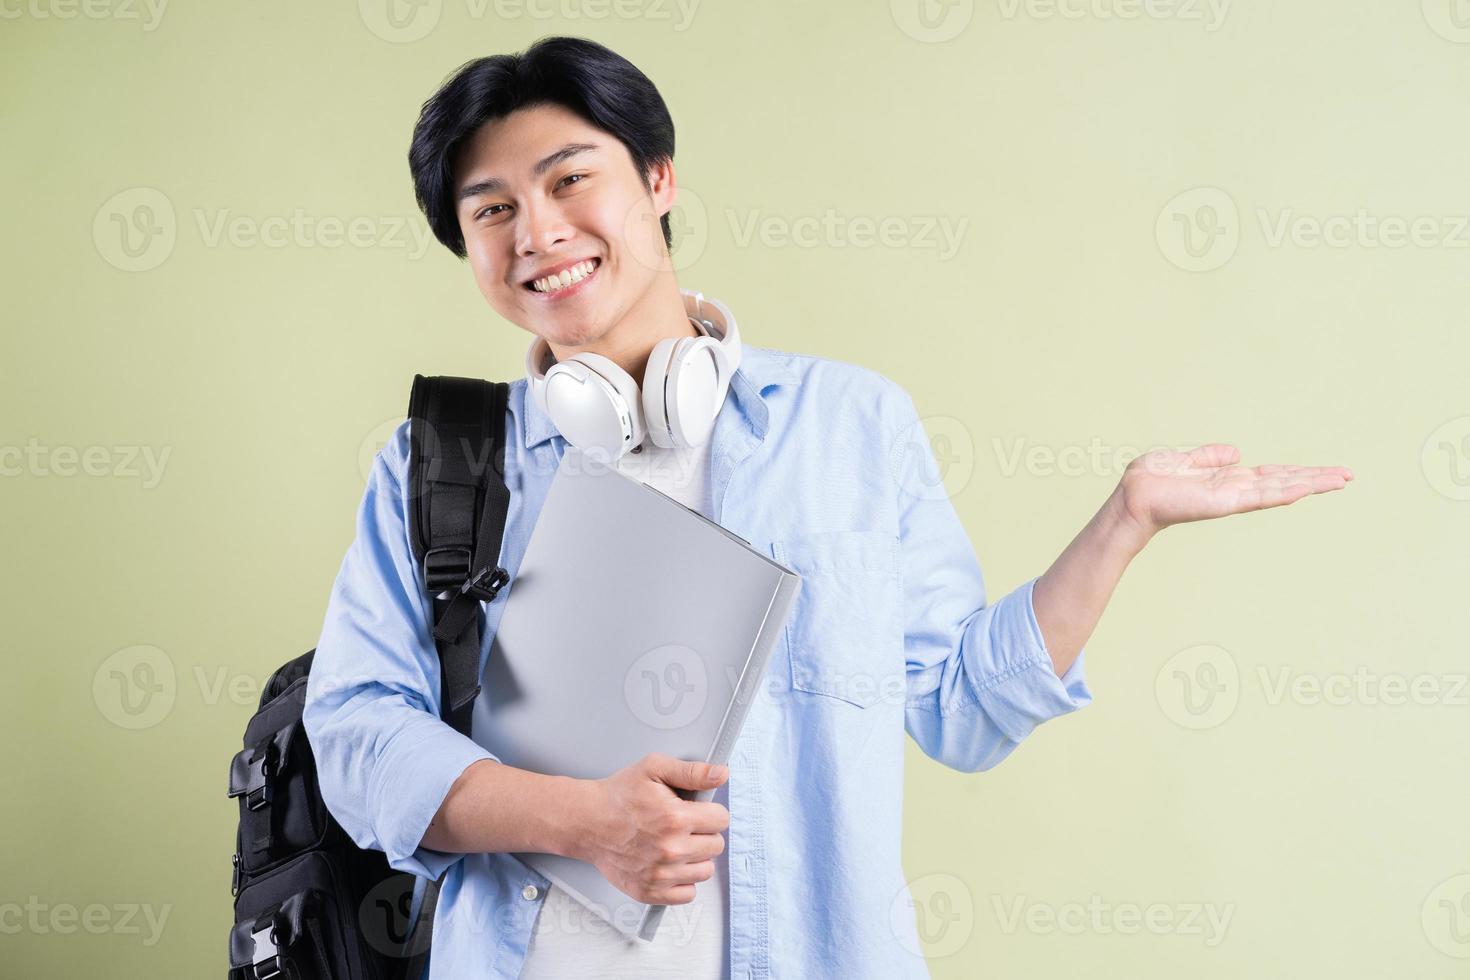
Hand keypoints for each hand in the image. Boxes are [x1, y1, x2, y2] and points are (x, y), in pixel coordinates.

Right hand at [576, 753, 729, 904]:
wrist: (587, 821)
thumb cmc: (618, 796)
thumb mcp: (654, 768)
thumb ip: (692, 771)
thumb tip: (721, 774)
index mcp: (675, 818)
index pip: (721, 820)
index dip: (710, 812)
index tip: (696, 811)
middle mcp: (670, 850)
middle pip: (716, 846)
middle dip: (704, 833)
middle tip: (683, 826)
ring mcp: (660, 875)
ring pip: (705, 871)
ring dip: (696, 858)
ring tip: (676, 844)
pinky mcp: (649, 892)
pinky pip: (687, 894)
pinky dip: (682, 881)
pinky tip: (670, 864)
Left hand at [1116, 443, 1353, 541]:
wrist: (1132, 497)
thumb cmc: (1152, 481)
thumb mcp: (1184, 460)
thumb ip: (1209, 457)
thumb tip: (1236, 452)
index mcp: (1228, 480)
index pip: (1271, 476)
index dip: (1298, 473)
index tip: (1327, 471)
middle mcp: (1235, 490)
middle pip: (1283, 483)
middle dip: (1315, 479)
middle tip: (1349, 476)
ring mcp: (1232, 498)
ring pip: (1279, 490)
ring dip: (1310, 485)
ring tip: (1341, 480)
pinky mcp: (1224, 503)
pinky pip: (1258, 497)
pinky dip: (1282, 492)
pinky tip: (1305, 488)